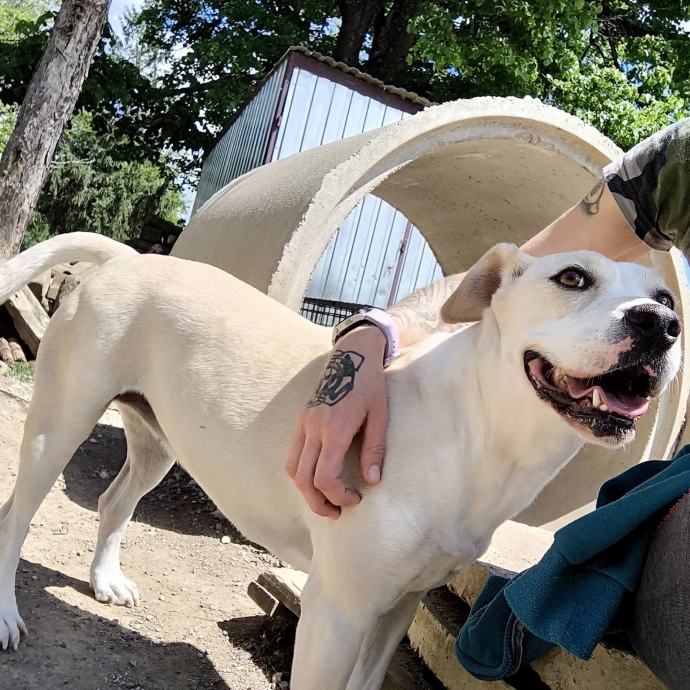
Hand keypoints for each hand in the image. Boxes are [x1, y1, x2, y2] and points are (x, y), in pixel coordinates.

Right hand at [285, 325, 388, 518]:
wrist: (352, 354)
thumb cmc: (370, 384)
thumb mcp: (379, 416)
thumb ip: (374, 450)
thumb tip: (372, 481)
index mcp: (335, 428)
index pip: (324, 476)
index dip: (338, 496)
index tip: (355, 499)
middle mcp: (314, 427)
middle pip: (303, 479)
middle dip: (317, 502)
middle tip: (337, 513)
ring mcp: (304, 422)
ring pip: (292, 468)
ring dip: (305, 490)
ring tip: (325, 500)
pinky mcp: (302, 419)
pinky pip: (293, 453)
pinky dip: (301, 472)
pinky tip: (318, 477)